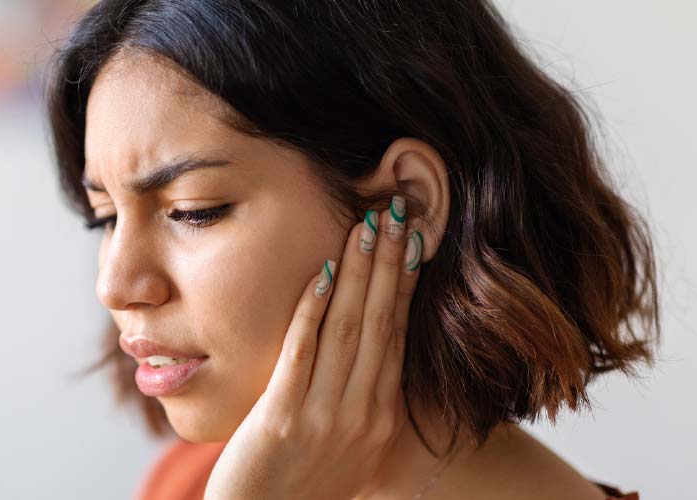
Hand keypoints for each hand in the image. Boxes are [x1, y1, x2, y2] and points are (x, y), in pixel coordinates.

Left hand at [203, 198, 422, 499]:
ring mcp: (326, 416)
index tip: (411, 239)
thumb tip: (369, 353)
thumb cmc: (302, 486)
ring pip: (350, 329)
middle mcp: (364, 414)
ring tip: (366, 227)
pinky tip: (321, 272)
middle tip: (396, 213)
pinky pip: (304, 352)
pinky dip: (314, 309)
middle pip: (383, 323)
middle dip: (389, 264)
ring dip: (359, 273)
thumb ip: (360, 401)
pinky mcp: (285, 418)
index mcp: (381, 417)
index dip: (405, 284)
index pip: (399, 335)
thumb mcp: (349, 447)